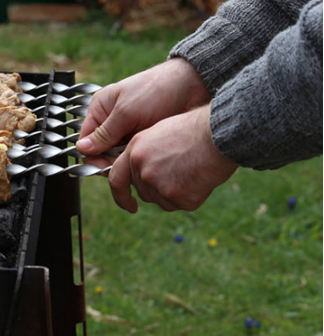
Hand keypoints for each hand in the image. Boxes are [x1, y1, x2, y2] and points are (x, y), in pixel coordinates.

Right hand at [76, 59, 210, 161]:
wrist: (191, 87)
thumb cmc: (156, 90)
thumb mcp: (126, 112)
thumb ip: (104, 133)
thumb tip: (81, 149)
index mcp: (100, 109)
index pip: (86, 140)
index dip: (92, 156)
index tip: (105, 166)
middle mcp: (110, 121)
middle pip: (100, 151)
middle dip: (110, 160)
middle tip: (124, 164)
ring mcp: (127, 130)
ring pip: (116, 155)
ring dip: (124, 160)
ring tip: (136, 159)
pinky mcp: (141, 138)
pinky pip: (132, 154)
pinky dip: (135, 158)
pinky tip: (143, 159)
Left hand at [108, 104, 237, 212]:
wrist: (218, 135)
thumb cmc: (193, 131)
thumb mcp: (158, 134)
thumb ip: (144, 155)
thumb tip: (139, 174)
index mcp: (134, 151)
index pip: (116, 179)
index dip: (120, 196)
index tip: (128, 205)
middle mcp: (142, 169)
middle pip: (144, 192)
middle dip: (157, 190)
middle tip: (178, 176)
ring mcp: (158, 185)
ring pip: (162, 200)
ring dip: (174, 193)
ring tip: (191, 170)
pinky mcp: (177, 197)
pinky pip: (181, 204)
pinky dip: (191, 196)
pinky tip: (200, 178)